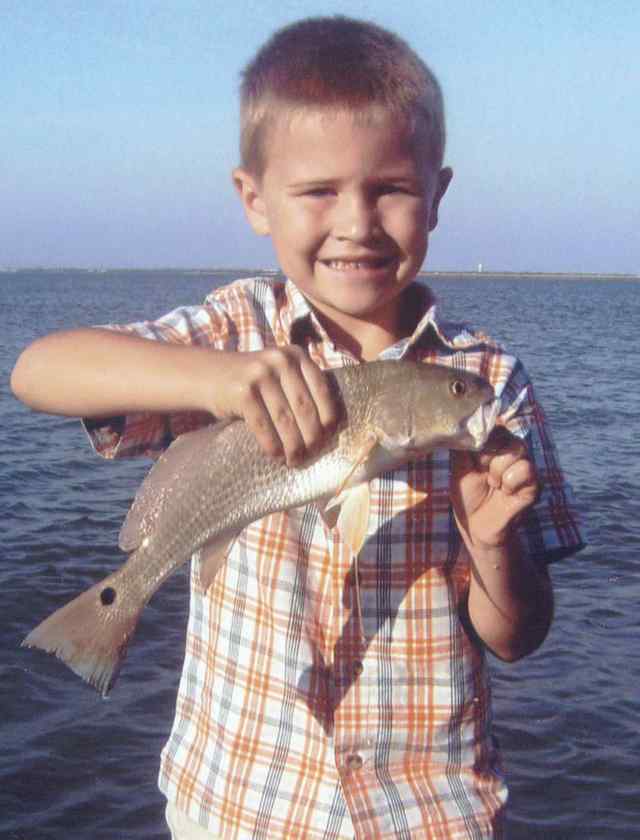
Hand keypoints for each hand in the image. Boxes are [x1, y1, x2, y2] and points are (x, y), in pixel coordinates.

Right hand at [210, 347, 338, 465]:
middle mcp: (280, 360)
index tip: (328, 438)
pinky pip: (262, 425)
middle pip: (305, 407)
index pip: (322, 390)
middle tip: (312, 455)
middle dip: (311, 437)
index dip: (327, 418)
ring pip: (285, 419)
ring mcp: (260, 374)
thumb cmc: (253, 381)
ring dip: (292, 446)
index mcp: (296, 355)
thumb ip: (302, 387)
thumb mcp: (280, 372)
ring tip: (295, 460)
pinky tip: (275, 456)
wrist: (208, 374)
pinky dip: (271, 445)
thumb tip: (328, 430)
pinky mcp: (242, 392)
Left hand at [450, 428, 538, 550]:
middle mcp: (512, 451)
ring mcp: (525, 466)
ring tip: (493, 484)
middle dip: (487, 455)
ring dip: (498, 471)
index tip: (475, 456)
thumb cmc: (467, 495)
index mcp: (495, 444)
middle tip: (482, 472)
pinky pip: (525, 469)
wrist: (475, 526)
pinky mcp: (534, 483)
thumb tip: (468, 420)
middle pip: (505, 434)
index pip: (495, 422)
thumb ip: (465, 442)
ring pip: (516, 450)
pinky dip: (510, 482)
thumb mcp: (459, 465)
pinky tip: (505, 492)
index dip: (484, 436)